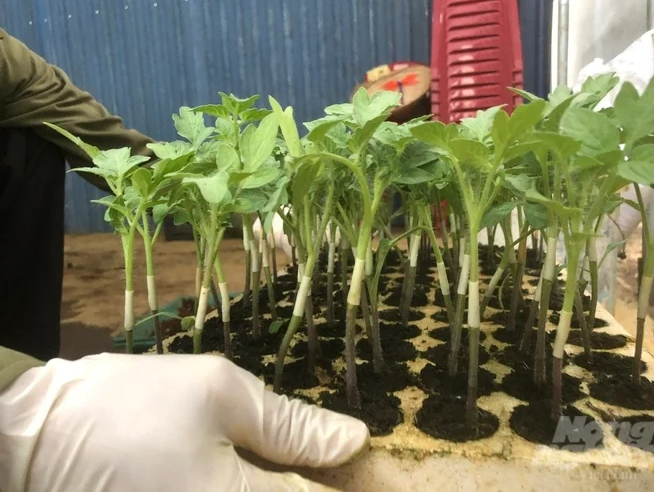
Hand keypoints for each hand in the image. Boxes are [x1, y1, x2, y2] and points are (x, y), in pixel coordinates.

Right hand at [0, 353, 368, 490]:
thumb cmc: (132, 404)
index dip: (361, 484)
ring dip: (292, 481)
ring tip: (298, 455)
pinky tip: (264, 464)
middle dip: (324, 481)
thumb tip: (353, 440)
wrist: (37, 436)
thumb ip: (291, 424)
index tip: (393, 470)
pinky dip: (261, 483)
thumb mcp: (218, 393)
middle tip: (338, 455)